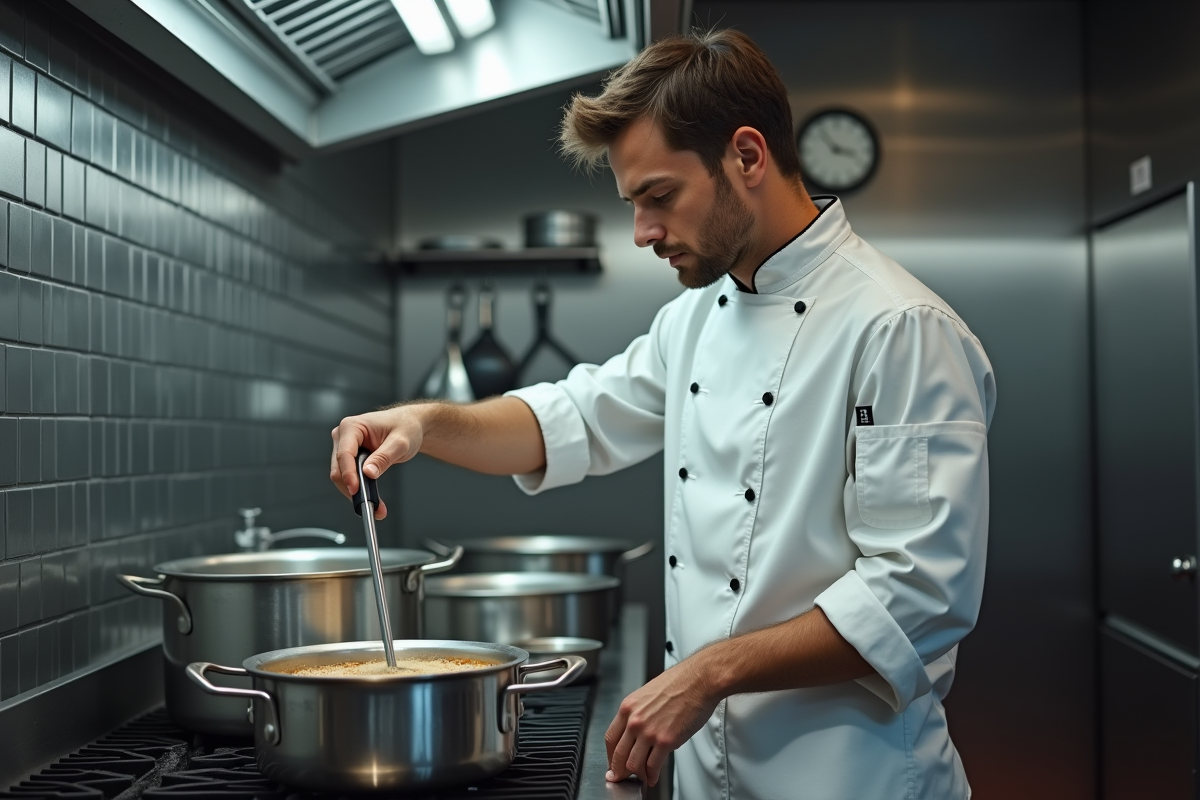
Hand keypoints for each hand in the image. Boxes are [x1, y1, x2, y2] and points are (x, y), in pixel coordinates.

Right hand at [329, 405, 428, 518]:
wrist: (411, 425)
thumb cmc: (405, 426)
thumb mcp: (400, 442)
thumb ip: (384, 457)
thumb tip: (368, 472)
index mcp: (352, 427)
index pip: (344, 454)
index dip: (349, 474)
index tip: (356, 490)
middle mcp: (343, 436)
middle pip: (339, 468)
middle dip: (353, 487)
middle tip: (370, 505)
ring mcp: (345, 447)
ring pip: (342, 476)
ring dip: (357, 492)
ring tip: (377, 506)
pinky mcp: (351, 458)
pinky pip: (350, 477)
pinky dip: (360, 489)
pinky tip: (373, 499)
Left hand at [604, 656, 719, 786]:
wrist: (699, 680)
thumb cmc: (679, 683)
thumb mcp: (648, 694)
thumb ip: (639, 713)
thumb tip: (638, 731)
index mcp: (628, 707)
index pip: (610, 738)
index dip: (611, 755)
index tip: (613, 762)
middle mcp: (635, 721)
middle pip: (618, 754)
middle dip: (619, 770)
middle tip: (621, 777)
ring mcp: (649, 732)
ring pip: (633, 764)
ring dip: (637, 774)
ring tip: (642, 777)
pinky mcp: (666, 741)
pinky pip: (653, 766)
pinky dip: (652, 776)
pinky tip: (653, 777)